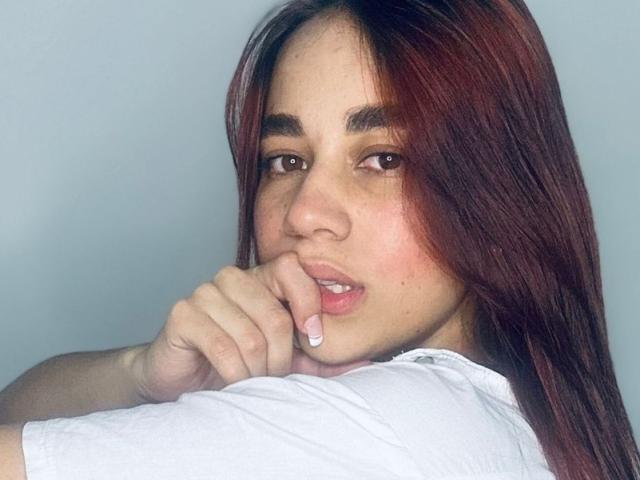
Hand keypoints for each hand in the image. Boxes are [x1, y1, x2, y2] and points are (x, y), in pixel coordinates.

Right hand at [129, 252, 371, 402]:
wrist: (182, 378)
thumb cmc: (234, 363)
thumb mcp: (285, 360)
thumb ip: (320, 358)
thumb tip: (368, 361)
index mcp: (260, 279)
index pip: (293, 267)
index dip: (309, 304)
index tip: (313, 341)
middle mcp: (232, 279)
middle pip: (276, 316)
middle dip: (280, 359)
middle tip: (272, 376)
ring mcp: (205, 293)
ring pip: (251, 336)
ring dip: (256, 371)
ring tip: (250, 380)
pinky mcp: (182, 314)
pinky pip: (223, 348)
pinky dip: (234, 374)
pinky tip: (230, 381)